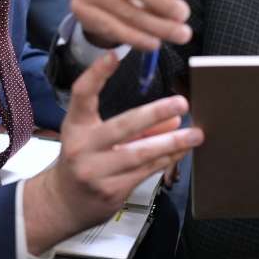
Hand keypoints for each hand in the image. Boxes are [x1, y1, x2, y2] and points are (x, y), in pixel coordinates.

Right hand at [24, 50, 203, 253]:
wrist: (63, 203)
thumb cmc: (83, 161)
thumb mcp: (97, 138)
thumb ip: (134, 126)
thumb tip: (174, 117)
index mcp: (76, 127)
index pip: (82, 95)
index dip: (96, 74)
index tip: (113, 55)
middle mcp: (83, 148)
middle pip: (123, 126)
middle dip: (155, 113)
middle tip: (180, 103)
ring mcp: (96, 172)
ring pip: (141, 153)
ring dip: (172, 142)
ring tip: (195, 134)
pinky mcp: (111, 191)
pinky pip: (146, 171)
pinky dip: (167, 159)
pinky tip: (182, 150)